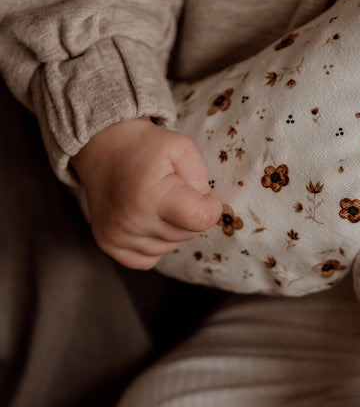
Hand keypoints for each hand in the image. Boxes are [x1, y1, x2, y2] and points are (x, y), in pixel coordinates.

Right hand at [73, 118, 221, 268]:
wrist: (102, 147)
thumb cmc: (145, 146)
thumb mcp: (181, 147)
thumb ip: (201, 180)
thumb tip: (205, 210)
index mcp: (152, 196)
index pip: (201, 220)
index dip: (210, 207)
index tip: (202, 196)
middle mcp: (132, 221)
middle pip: (187, 234)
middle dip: (188, 215)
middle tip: (171, 191)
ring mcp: (117, 236)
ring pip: (169, 248)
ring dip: (170, 229)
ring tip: (155, 202)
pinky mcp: (108, 244)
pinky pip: (147, 260)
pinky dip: (153, 244)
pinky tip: (146, 221)